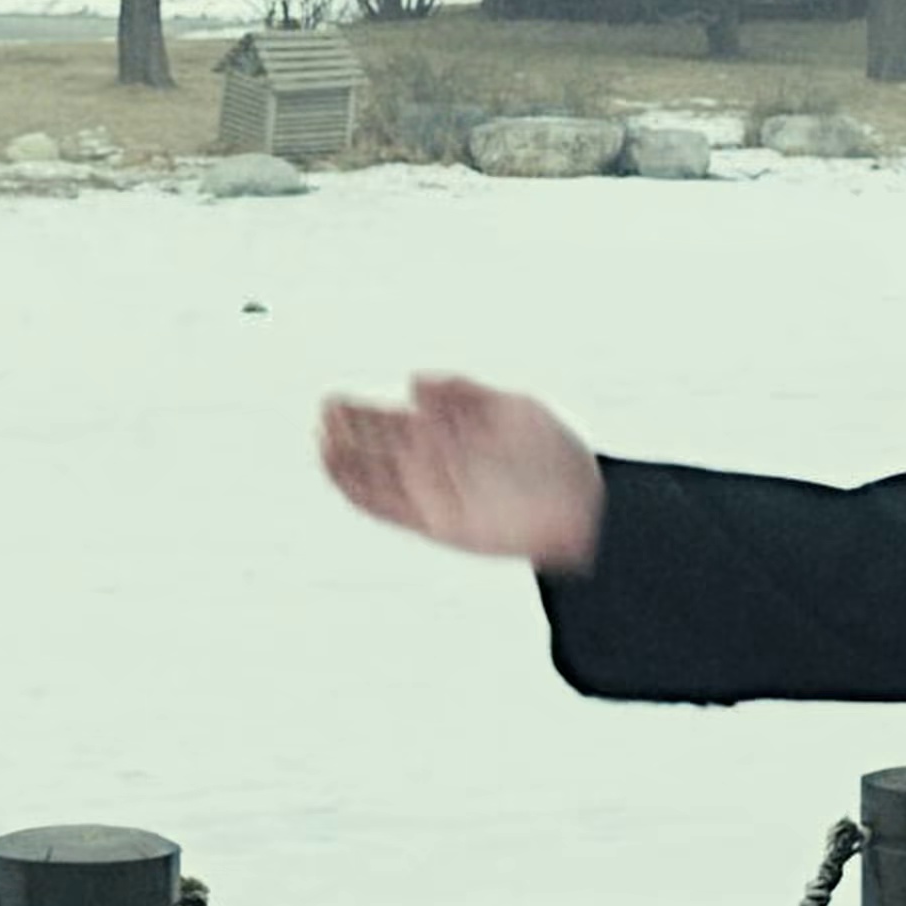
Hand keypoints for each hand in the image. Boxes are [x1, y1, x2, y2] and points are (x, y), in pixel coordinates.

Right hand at [319, 376, 607, 572]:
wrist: (583, 507)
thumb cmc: (554, 454)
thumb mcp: (513, 408)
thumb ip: (464, 394)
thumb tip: (417, 382)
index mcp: (449, 431)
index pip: (391, 421)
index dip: (360, 413)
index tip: (332, 402)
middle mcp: (435, 462)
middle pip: (377, 446)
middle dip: (348, 431)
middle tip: (323, 414)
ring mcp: (433, 492)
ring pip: (375, 476)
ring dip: (345, 462)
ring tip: (321, 444)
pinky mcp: (436, 523)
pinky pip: (387, 509)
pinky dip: (361, 494)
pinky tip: (340, 477)